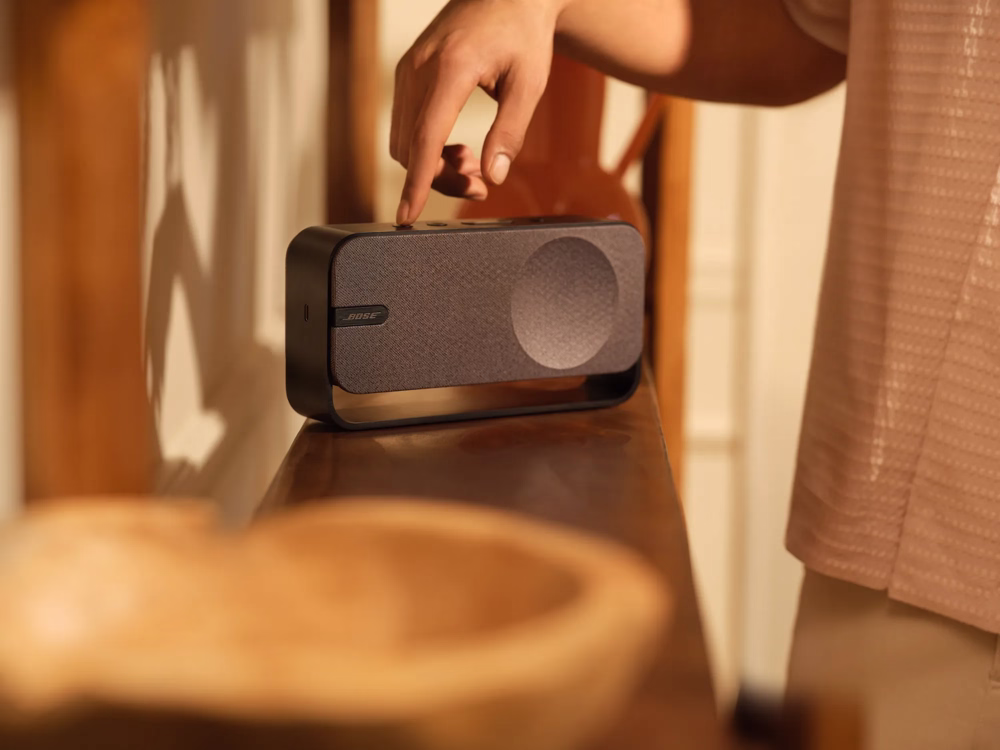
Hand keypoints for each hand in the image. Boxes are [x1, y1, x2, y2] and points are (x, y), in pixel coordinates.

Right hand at [390, 0, 563, 224]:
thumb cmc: (523, 33)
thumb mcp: (530, 83)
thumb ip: (510, 132)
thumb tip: (493, 176)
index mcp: (450, 68)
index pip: (424, 139)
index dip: (416, 183)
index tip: (406, 215)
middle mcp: (419, 68)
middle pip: (412, 148)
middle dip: (440, 178)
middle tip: (480, 184)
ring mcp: (408, 69)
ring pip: (403, 140)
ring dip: (433, 165)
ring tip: (472, 164)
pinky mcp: (407, 72)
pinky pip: (405, 123)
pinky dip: (426, 146)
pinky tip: (456, 148)